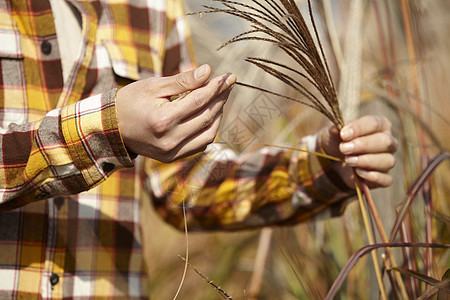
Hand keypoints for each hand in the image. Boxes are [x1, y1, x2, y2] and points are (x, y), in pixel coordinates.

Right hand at [116, 64, 235, 162]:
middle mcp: (169, 140)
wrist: (111, 127)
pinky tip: (209, 116)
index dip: (217, 87)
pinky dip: (208, 131)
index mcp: (163, 119)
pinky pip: (199, 146)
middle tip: (228, 84)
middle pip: (207, 117)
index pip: (200, 100)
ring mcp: (171, 152)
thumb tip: (209, 71)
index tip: (228, 77)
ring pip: (208, 135)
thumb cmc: (131, 101)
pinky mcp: (171, 158)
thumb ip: (183, 81)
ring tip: (219, 99)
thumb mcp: (154, 86)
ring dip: (218, 116)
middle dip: (220, 98)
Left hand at [320, 115, 397, 188]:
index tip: (343, 135)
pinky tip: (358, 173)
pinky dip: (373, 177)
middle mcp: (389, 141)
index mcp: (380, 125)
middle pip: (385, 142)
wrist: (334, 159)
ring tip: (348, 161)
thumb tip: (336, 129)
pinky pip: (386, 179)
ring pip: (387, 161)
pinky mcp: (384, 177)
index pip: (374, 123)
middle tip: (344, 148)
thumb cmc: (339, 140)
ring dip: (366, 161)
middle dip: (363, 145)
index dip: (359, 128)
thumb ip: (335, 129)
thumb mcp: (333, 133)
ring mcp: (388, 160)